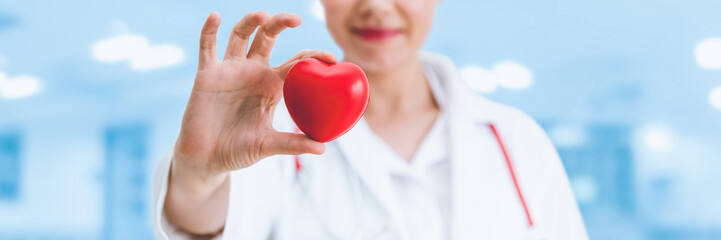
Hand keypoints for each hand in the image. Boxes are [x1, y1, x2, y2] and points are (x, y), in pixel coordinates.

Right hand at [175, 11, 334, 177]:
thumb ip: (292, 144)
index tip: (332, 58)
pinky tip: (215, 17)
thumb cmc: (238, 151)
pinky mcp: (207, 74)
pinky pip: (207, 47)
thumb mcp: (268, 145)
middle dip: (281, 23)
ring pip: (241, 35)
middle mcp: (253, 71)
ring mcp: (230, 70)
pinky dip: (209, 31)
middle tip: (297, 19)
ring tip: (262, 15)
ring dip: (250, 21)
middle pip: (269, 36)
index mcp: (272, 85)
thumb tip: (322, 149)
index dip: (314, 56)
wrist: (206, 159)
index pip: (296, 62)